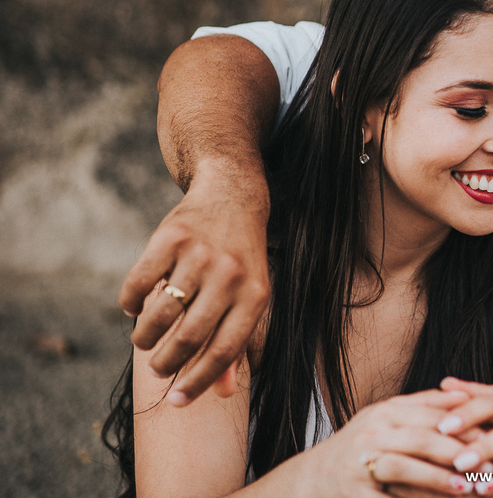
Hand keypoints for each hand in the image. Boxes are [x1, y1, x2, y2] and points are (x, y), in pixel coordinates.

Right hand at [119, 159, 270, 404]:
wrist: (233, 197)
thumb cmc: (242, 260)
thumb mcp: (250, 297)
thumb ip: (236, 343)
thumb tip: (221, 394)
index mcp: (255, 296)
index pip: (226, 351)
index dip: (199, 381)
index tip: (176, 401)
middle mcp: (230, 275)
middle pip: (189, 337)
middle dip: (166, 363)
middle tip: (158, 368)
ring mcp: (200, 255)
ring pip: (160, 313)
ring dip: (145, 337)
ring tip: (144, 340)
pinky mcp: (171, 237)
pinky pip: (139, 282)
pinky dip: (130, 302)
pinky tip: (134, 308)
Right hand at [293, 389, 476, 497]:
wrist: (313, 479)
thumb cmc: (362, 447)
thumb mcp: (389, 419)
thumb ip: (424, 406)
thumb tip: (466, 395)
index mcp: (385, 411)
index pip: (431, 413)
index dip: (463, 424)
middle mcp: (371, 432)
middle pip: (421, 438)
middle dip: (458, 452)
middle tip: (489, 464)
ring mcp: (359, 463)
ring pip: (404, 467)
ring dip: (438, 478)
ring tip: (468, 488)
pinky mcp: (353, 492)